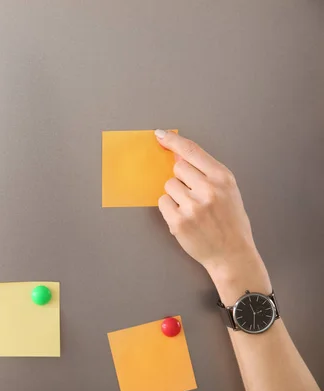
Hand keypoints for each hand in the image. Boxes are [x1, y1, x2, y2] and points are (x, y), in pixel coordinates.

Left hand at [154, 129, 270, 303]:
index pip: (192, 151)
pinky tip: (185, 218)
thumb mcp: (227, 190)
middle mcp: (208, 189)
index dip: (173, 141)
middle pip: (177, 167)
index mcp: (223, 178)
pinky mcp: (179, 221)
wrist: (232, 254)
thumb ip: (205, 171)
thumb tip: (178, 153)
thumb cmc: (230, 221)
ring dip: (176, 195)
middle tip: (194, 194)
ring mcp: (192, 206)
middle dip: (182, 178)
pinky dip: (170, 209)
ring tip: (192, 209)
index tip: (160, 135)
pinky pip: (162, 202)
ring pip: (168, 185)